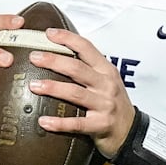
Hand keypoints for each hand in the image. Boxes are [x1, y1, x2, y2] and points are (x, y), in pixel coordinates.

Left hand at [27, 27, 135, 157]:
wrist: (131, 131)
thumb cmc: (113, 103)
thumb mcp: (106, 80)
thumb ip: (87, 68)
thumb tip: (57, 54)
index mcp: (106, 70)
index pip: (86, 48)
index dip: (67, 38)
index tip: (49, 33)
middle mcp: (106, 85)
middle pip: (77, 68)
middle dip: (54, 61)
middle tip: (34, 57)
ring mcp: (104, 105)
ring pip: (75, 93)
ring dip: (53, 88)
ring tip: (34, 85)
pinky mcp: (100, 125)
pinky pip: (77, 124)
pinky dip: (59, 123)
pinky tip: (44, 121)